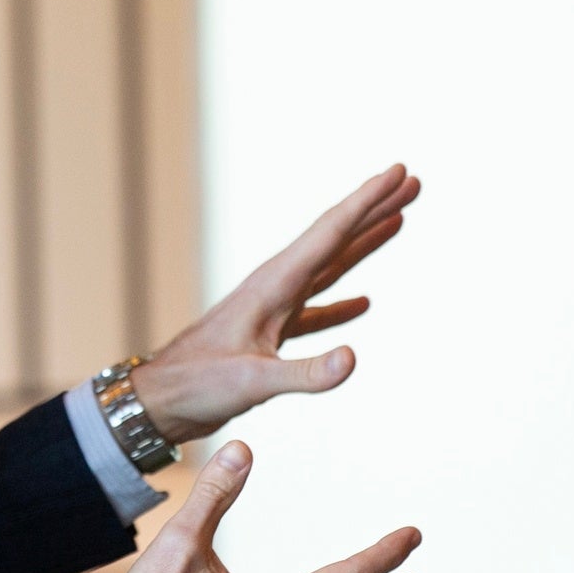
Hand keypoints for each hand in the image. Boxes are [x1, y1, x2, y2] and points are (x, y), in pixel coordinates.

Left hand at [129, 165, 419, 445]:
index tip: (399, 171)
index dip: (368, 200)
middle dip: (374, 208)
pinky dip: (342, 303)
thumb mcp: (253, 382)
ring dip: (364, 243)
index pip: (331, 232)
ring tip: (398, 220)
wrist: (160, 401)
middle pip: (336, 238)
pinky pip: (317, 310)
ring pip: (330, 267)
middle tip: (413, 182)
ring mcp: (274, 309)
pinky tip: (364, 301)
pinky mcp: (271, 335)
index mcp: (274, 284)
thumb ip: (304, 373)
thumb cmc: (197, 386)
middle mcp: (276, 286)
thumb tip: (353, 359)